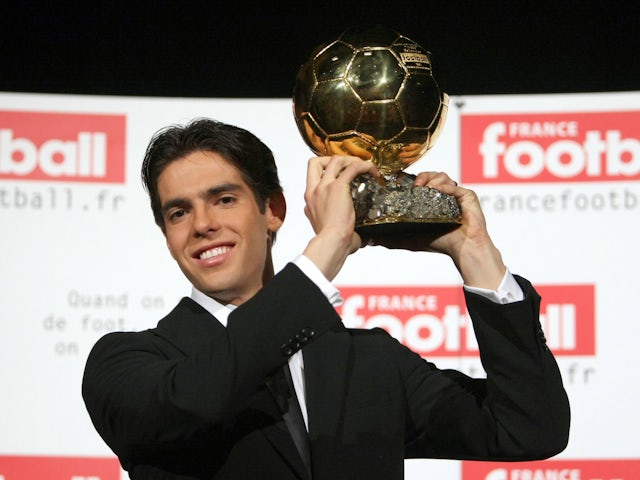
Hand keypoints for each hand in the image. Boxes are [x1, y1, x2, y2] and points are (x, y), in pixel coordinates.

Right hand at [302, 155, 378, 280]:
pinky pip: (351, 167)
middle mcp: (314, 191)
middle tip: (347, 166)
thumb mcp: (327, 231)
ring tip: (362, 166)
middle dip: (331, 159)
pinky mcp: (337, 187)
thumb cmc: (331, 242)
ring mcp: (324, 187)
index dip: (325, 175)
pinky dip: (363, 165)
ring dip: (349, 160)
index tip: (339, 178)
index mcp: (310, 201)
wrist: (331, 243)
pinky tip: (371, 169)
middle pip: (315, 162)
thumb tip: (356, 239)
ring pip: (334, 160)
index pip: (312, 180)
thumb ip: (337, 227)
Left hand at [371, 172, 506, 288]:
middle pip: (432, 175)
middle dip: (421, 176)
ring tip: (424, 188)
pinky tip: (436, 191)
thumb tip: (372, 239)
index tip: (400, 183)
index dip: (411, 179)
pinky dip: (444, 186)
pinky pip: (455, 185)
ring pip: (443, 176)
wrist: (463, 251)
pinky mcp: (468, 196)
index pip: (421, 182)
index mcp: (432, 199)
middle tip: (414, 185)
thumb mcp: (411, 239)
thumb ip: (392, 238)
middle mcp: (445, 194)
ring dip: (432, 179)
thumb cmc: (440, 243)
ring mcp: (457, 194)